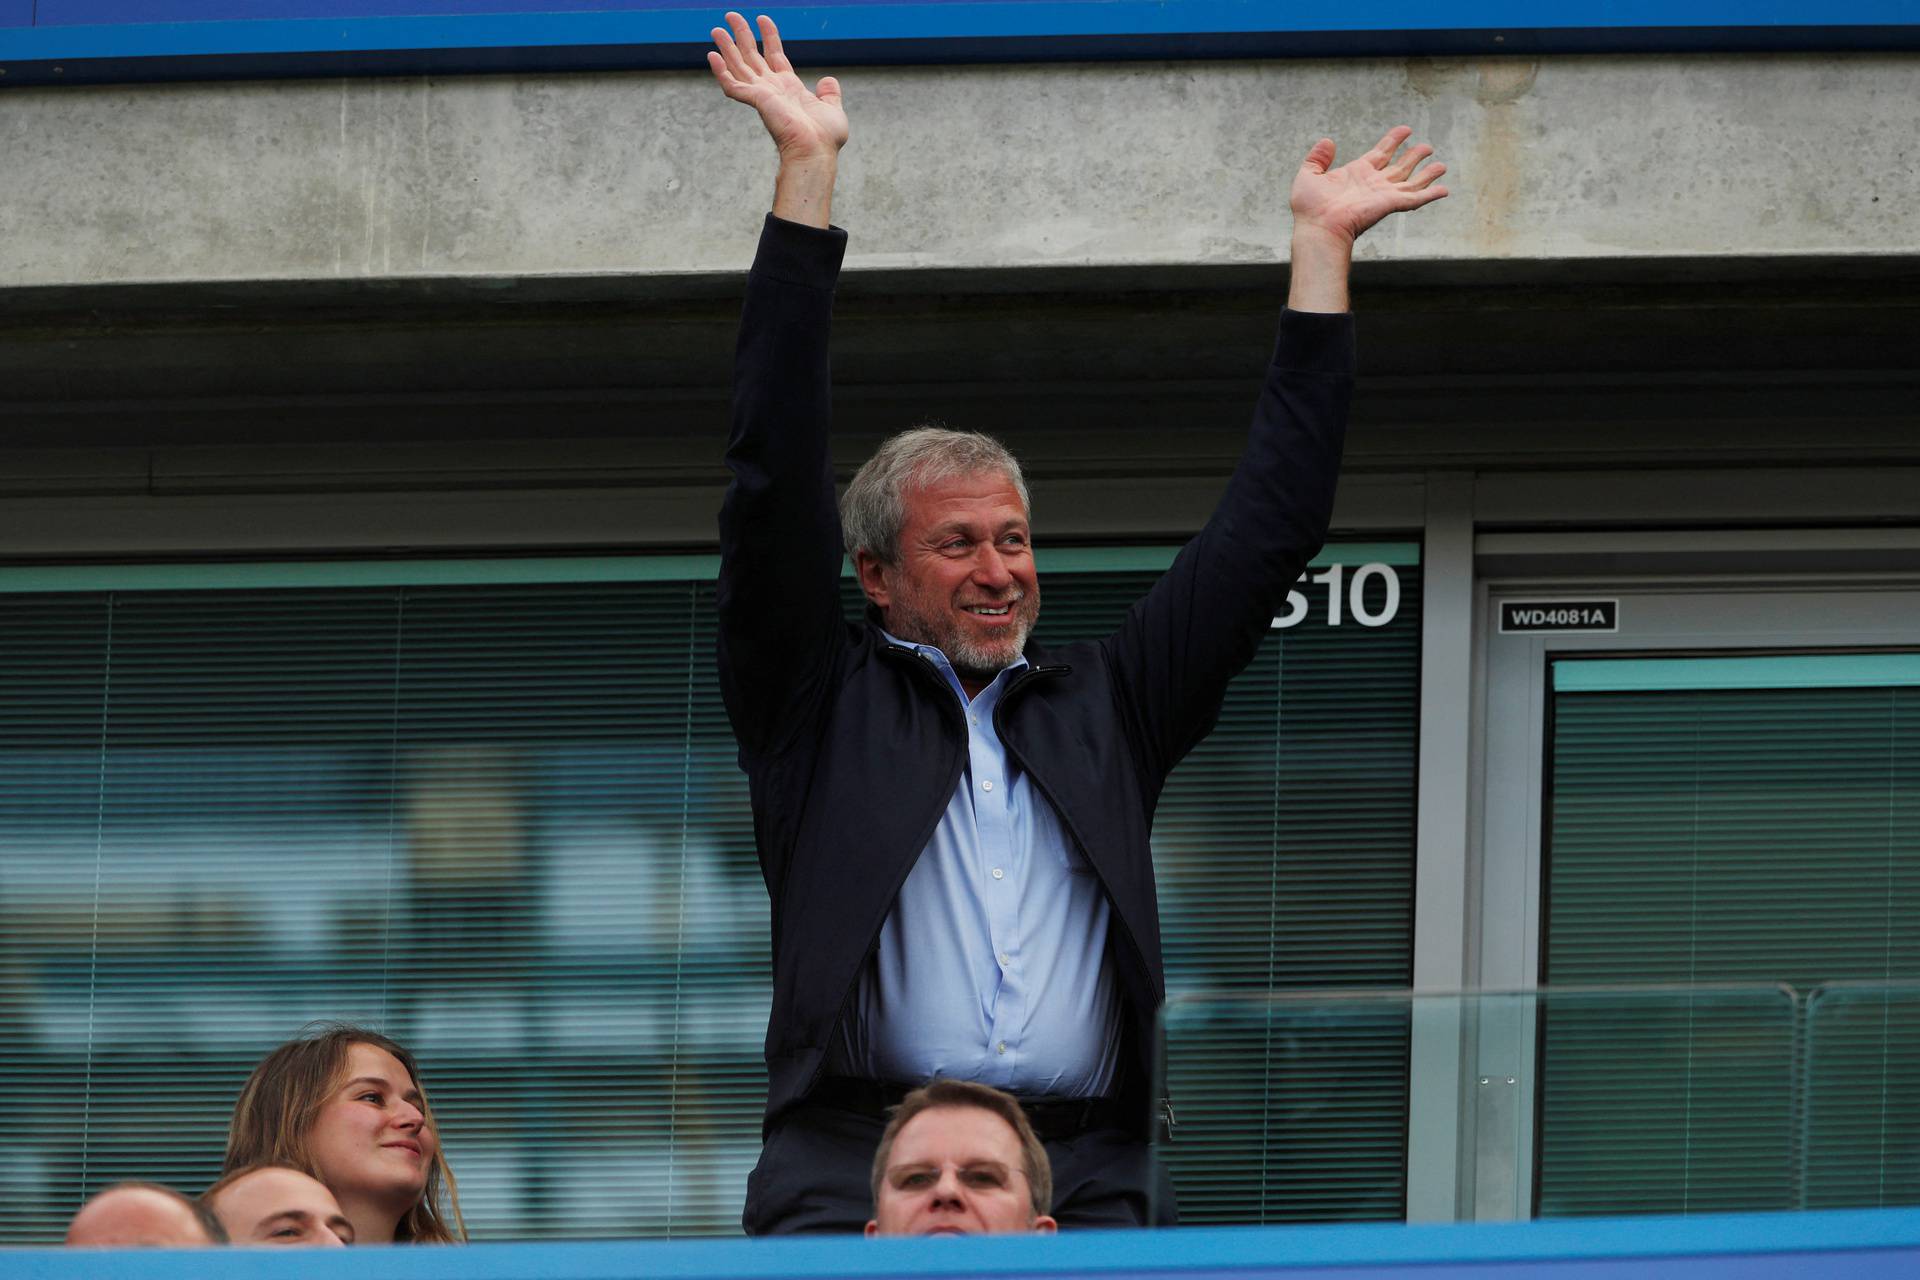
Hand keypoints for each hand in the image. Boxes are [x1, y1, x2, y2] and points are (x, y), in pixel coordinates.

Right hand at [708, 12, 847, 163]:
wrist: (816, 151)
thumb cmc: (825, 138)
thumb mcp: (832, 109)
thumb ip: (829, 93)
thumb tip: (828, 80)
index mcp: (788, 88)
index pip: (775, 55)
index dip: (769, 36)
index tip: (762, 19)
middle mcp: (772, 89)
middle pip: (752, 56)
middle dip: (741, 35)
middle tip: (730, 15)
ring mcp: (762, 94)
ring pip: (739, 66)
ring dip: (727, 47)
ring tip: (716, 29)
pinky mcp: (756, 100)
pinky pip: (733, 84)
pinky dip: (721, 71)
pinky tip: (712, 56)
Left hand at [1289, 126, 1447, 247]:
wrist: (1318, 227)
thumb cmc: (1310, 208)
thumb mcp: (1309, 175)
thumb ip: (1317, 158)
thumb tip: (1328, 141)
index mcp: (1357, 173)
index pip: (1381, 152)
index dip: (1394, 140)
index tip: (1406, 129)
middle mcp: (1373, 184)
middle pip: (1400, 167)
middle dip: (1414, 156)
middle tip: (1427, 147)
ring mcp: (1383, 194)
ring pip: (1412, 181)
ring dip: (1427, 174)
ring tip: (1442, 165)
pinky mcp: (1390, 204)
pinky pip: (1415, 198)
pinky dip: (1431, 194)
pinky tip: (1444, 190)